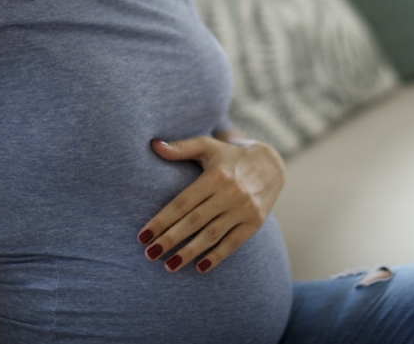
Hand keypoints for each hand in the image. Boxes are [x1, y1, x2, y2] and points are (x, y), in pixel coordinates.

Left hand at [138, 134, 284, 272]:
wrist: (270, 164)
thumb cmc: (229, 156)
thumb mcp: (207, 146)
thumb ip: (180, 148)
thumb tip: (153, 145)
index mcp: (215, 176)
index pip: (182, 202)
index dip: (162, 220)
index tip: (143, 235)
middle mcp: (230, 193)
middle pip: (194, 221)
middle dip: (170, 239)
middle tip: (149, 253)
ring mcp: (244, 209)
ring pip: (211, 235)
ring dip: (189, 253)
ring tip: (169, 266)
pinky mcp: (255, 222)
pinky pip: (233, 243)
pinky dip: (217, 257)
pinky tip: (200, 268)